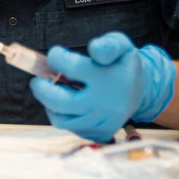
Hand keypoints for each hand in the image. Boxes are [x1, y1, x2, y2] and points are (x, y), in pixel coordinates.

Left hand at [30, 31, 175, 141]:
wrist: (139, 89)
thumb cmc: (121, 64)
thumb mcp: (120, 45)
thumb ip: (108, 45)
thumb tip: (94, 49)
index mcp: (110, 79)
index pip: (72, 67)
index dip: (57, 58)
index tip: (56, 54)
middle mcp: (106, 104)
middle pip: (61, 102)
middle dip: (42, 89)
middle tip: (38, 80)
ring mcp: (103, 122)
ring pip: (62, 120)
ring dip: (49, 104)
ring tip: (51, 91)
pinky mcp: (101, 133)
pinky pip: (71, 129)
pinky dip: (61, 116)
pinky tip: (65, 103)